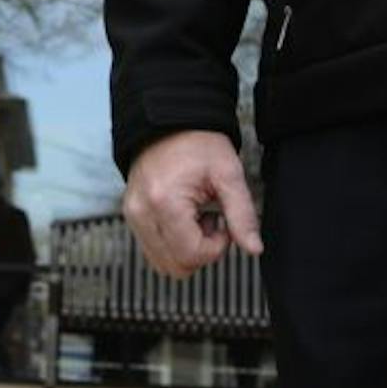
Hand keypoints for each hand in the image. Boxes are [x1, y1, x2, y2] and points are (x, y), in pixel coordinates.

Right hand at [121, 130, 262, 278]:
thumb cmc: (198, 142)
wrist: (170, 121)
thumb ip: (243, 215)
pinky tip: (184, 217)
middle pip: (176, 266)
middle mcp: (142, 212)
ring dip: (186, 249)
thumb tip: (254, 248)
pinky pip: (153, 249)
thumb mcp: (228, 174)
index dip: (216, 247)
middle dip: (201, 251)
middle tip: (211, 221)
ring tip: (196, 218)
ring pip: (163, 263)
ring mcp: (133, 215)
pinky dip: (173, 242)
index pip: (192, 256)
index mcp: (165, 202)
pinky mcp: (132, 214)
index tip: (223, 223)